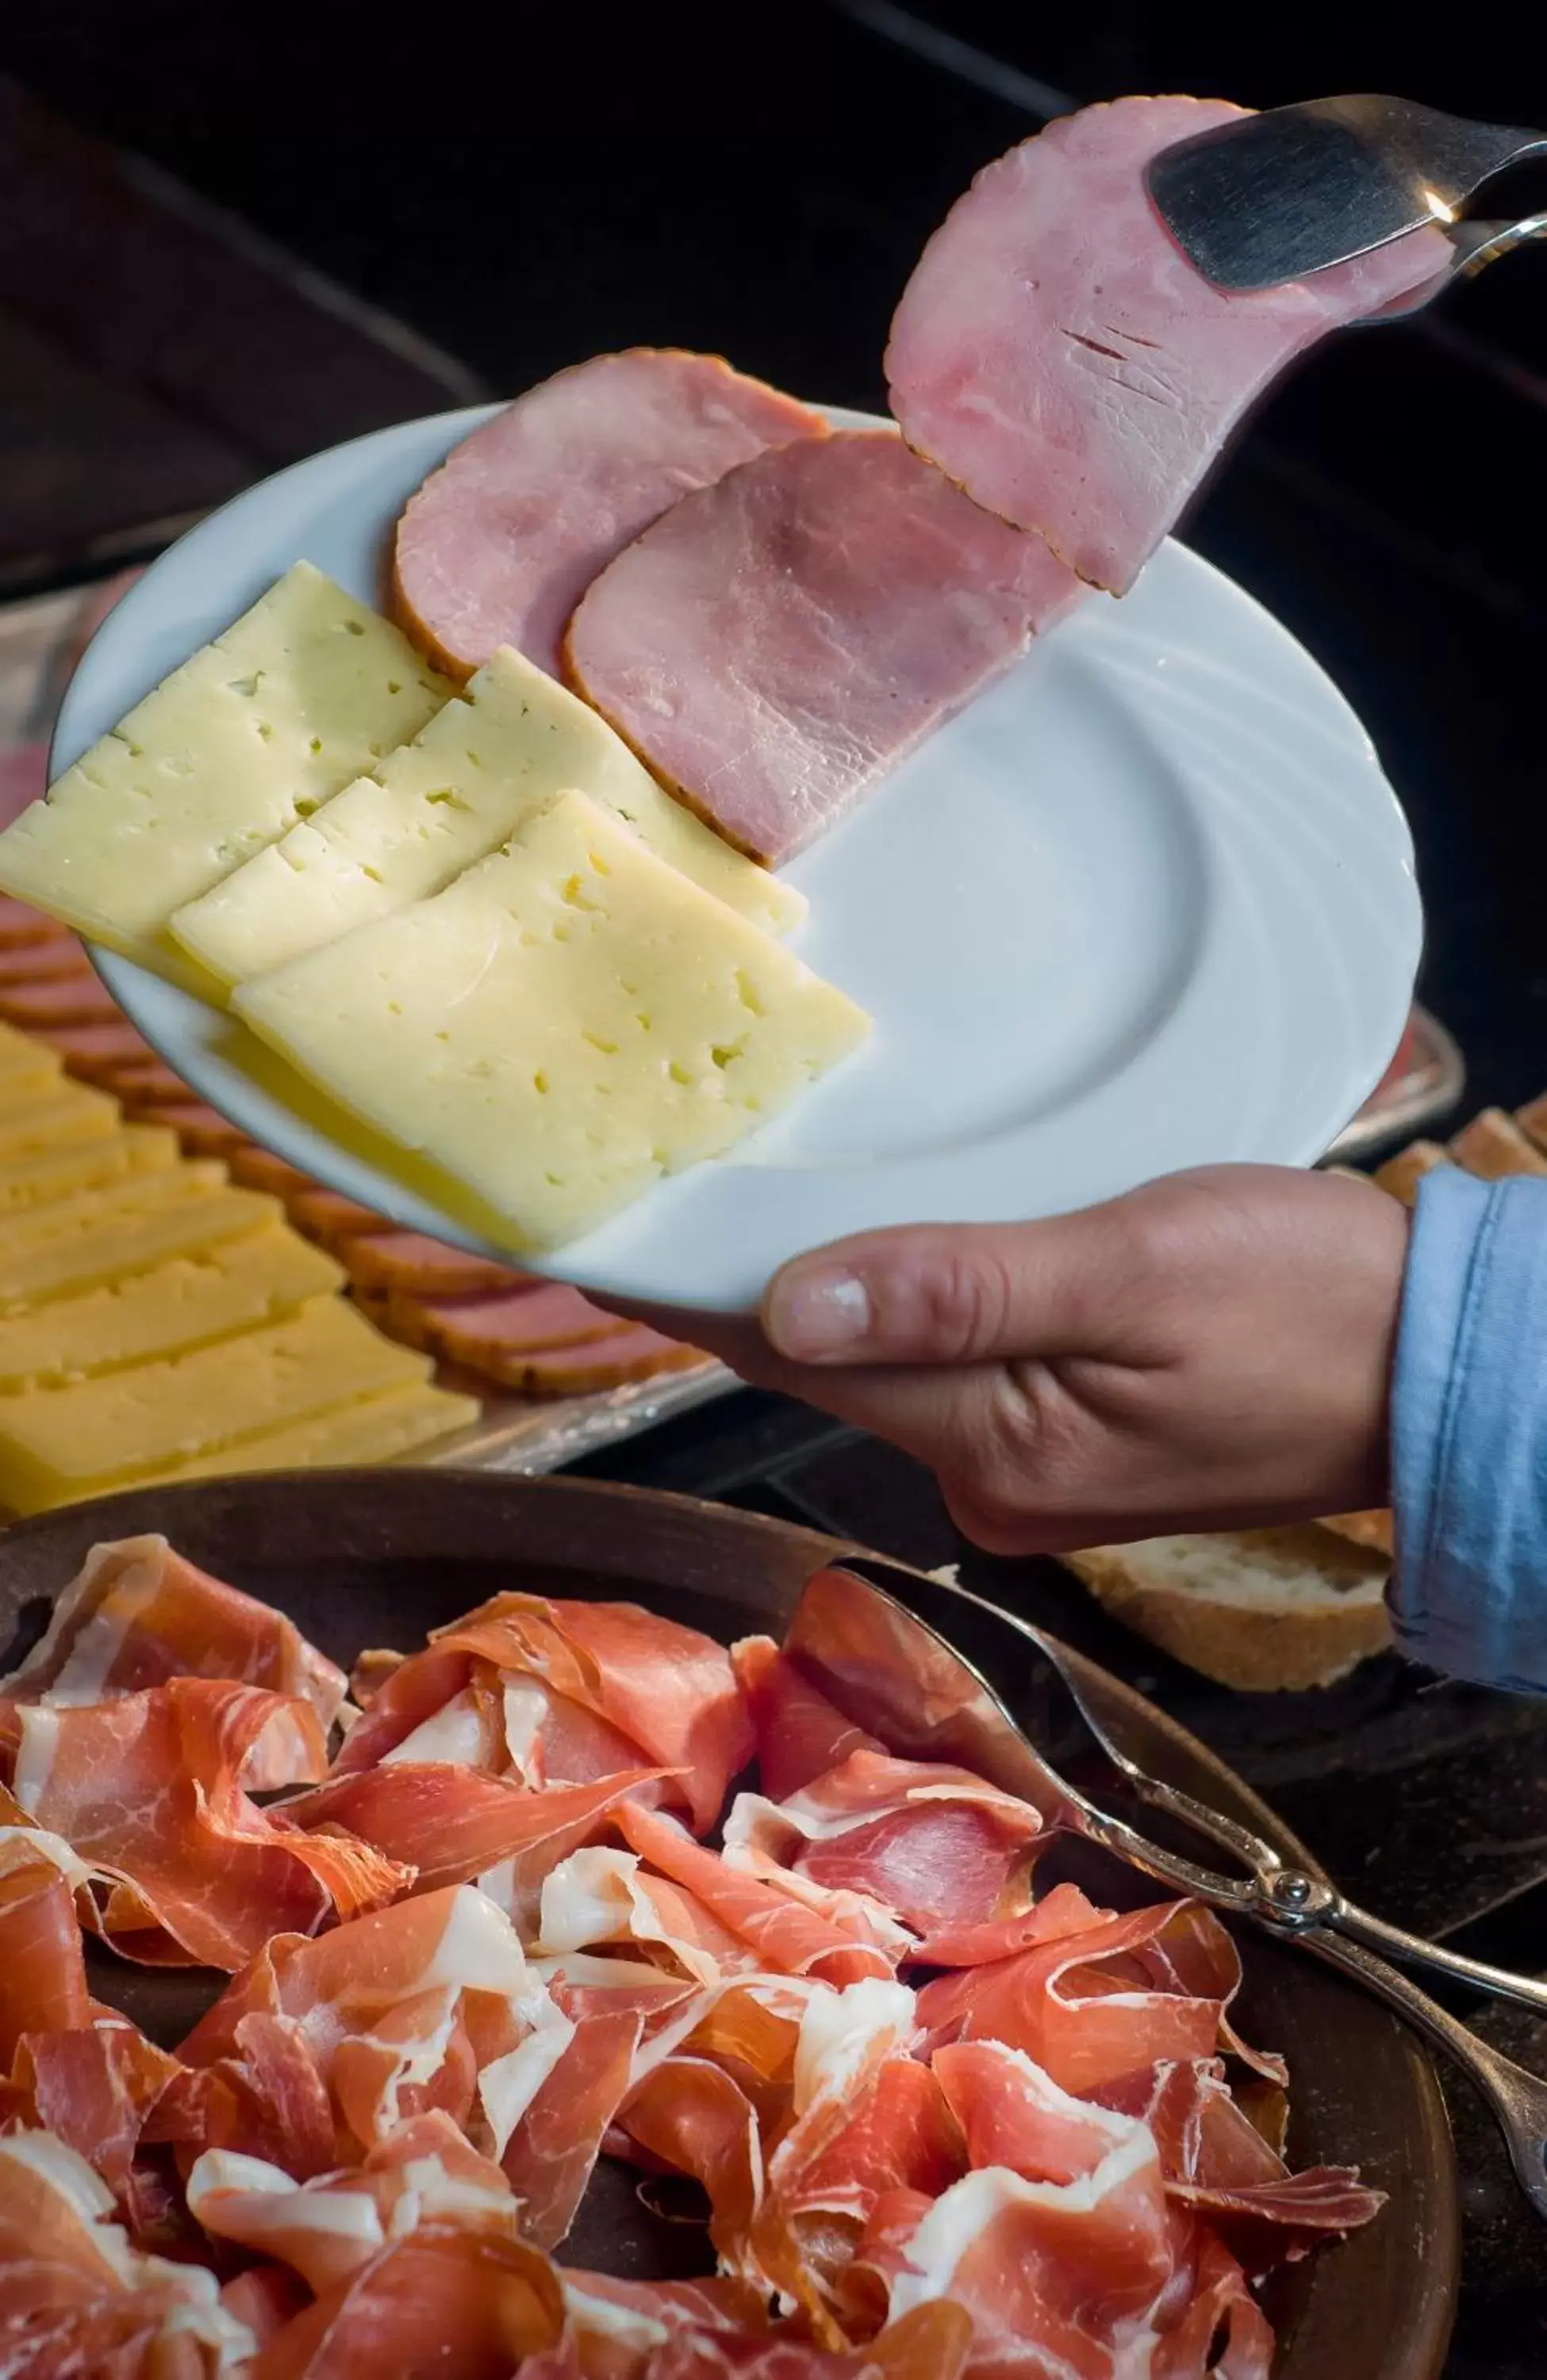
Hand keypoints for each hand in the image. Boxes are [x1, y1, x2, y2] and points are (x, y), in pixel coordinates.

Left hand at [658, 1166, 1409, 1553]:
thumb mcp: (1136, 1272)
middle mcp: (987, 1476)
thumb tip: (794, 1300)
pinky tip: (891, 1227)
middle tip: (665, 1153)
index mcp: (991, 1443)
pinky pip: (949, 1356)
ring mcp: (1026, 1467)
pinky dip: (910, 1292)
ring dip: (830, 1273)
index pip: (790, 1350)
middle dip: (747, 1266)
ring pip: (886, 1353)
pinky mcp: (1065, 1437)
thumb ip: (962, 1286)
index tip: (597, 1215)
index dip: (688, 1282)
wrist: (1439, 1368)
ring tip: (751, 1172)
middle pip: (826, 1354)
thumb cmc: (1311, 1307)